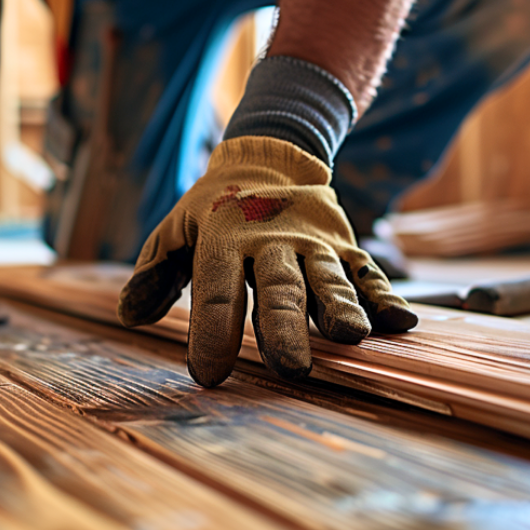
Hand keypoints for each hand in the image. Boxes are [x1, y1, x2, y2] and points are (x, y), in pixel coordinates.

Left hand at [118, 136, 416, 385]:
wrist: (270, 155)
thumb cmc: (214, 208)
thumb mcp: (175, 230)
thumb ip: (154, 272)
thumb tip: (130, 316)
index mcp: (224, 239)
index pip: (216, 291)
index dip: (211, 333)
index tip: (208, 374)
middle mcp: (272, 242)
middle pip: (279, 289)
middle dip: (285, 328)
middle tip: (293, 367)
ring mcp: (314, 245)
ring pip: (327, 280)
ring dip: (340, 308)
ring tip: (351, 337)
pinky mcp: (345, 247)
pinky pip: (367, 274)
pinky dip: (383, 296)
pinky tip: (399, 321)